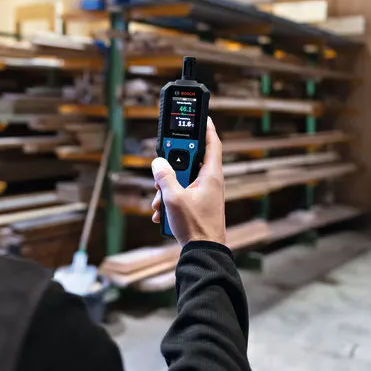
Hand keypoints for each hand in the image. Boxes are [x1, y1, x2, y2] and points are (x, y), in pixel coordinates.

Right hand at [151, 117, 225, 245]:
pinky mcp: (198, 206)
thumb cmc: (196, 226)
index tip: (202, 117)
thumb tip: (158, 163)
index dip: (207, 128)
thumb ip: (164, 177)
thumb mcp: (174, 198)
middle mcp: (210, 183)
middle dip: (171, 168)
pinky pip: (182, 195)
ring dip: (166, 189)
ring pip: (182, 181)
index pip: (212, 143)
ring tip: (159, 203)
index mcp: (211, 175)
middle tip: (161, 172)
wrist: (203, 253)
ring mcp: (205, 195)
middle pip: (189, 163)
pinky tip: (162, 213)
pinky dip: (170, 201)